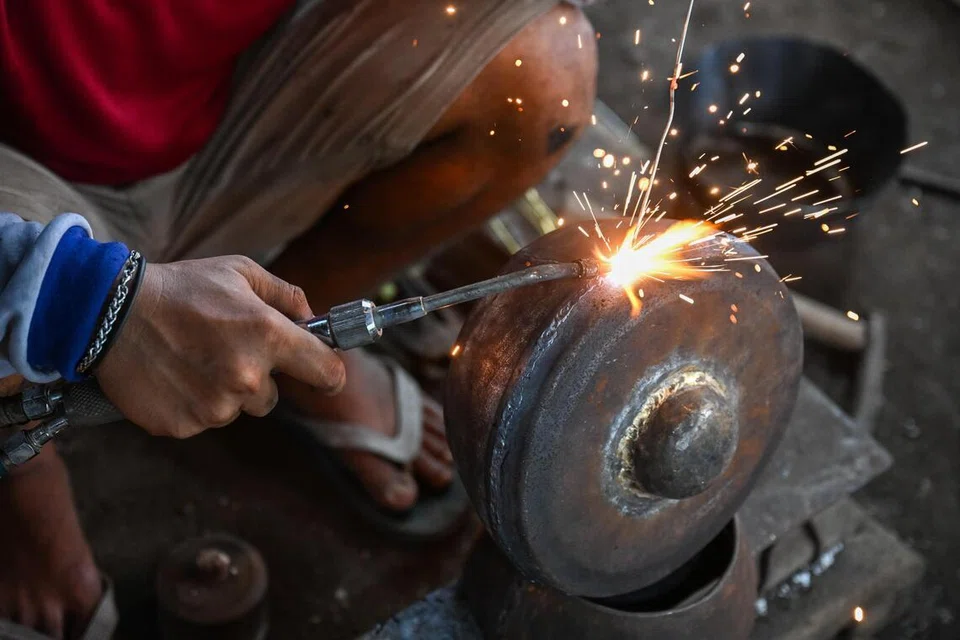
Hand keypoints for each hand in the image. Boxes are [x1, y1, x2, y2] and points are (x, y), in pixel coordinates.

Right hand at [95, 256, 344, 437]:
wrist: (110, 313)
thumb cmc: (181, 288)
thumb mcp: (241, 273)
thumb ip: (286, 296)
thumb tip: (312, 318)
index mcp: (269, 337)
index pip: (327, 373)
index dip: (329, 374)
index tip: (326, 376)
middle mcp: (247, 377)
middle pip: (272, 396)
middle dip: (256, 377)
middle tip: (223, 349)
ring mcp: (215, 406)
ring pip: (236, 409)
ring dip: (223, 391)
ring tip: (192, 359)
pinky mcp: (185, 425)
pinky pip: (203, 420)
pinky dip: (192, 403)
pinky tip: (173, 376)